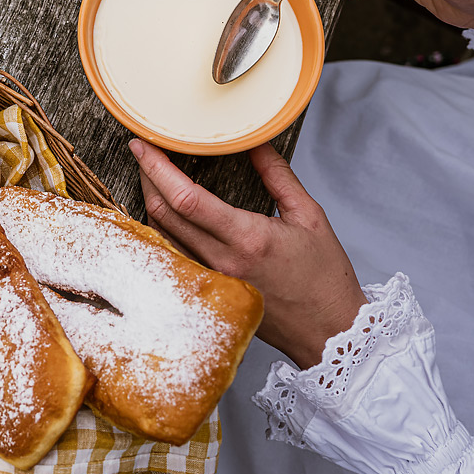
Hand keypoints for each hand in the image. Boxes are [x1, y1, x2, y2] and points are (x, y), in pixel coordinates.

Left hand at [129, 139, 365, 369]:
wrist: (329, 331)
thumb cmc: (324, 277)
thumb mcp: (309, 216)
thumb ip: (278, 176)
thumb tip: (255, 142)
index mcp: (247, 238)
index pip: (186, 199)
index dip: (158, 168)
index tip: (143, 145)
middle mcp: (222, 261)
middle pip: (164, 213)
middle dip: (147, 176)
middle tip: (144, 150)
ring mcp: (211, 279)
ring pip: (161, 234)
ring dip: (150, 200)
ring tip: (151, 173)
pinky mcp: (209, 291)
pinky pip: (172, 254)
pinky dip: (161, 227)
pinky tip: (164, 209)